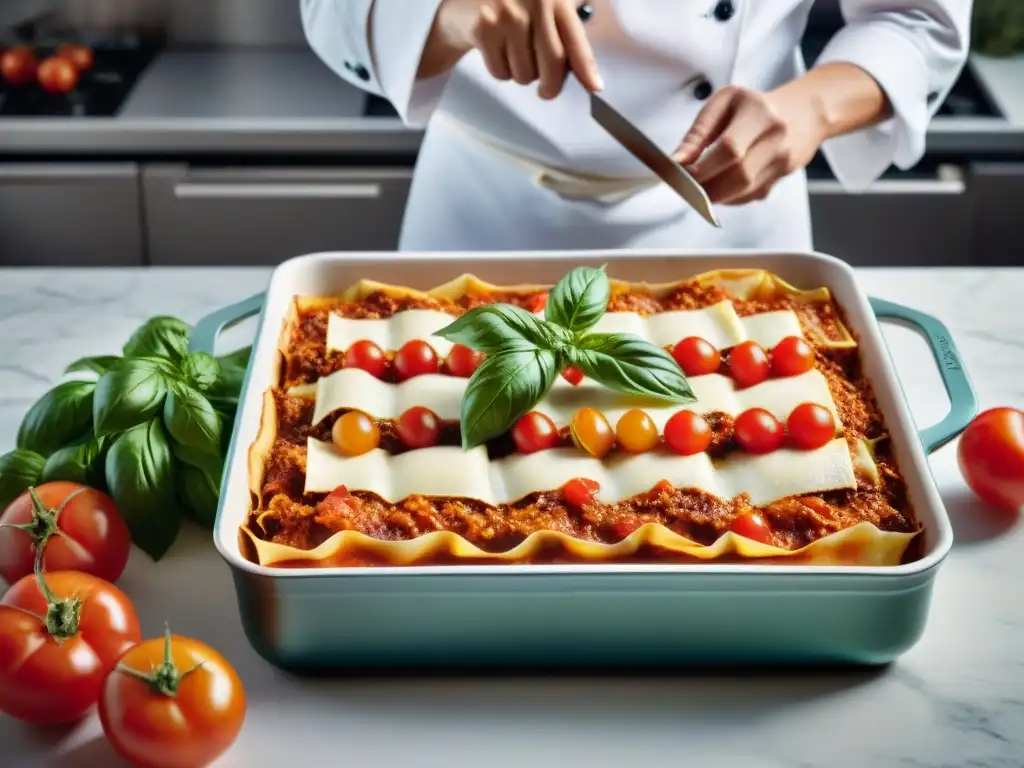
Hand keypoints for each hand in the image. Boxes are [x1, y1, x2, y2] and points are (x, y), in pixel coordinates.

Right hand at [431, 0, 602, 97]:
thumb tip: (591, 79)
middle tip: (546, 91)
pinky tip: (495, 51)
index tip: (595, 88)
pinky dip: (500, 71)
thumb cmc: (512, 7)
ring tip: (513, 54)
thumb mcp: (543, 8)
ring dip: (521, 75)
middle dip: (551, 86)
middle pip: (553, 63)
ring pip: (525, 73)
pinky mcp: (484, 29)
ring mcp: (507, 14)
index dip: (586, 68)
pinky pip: (501, 72)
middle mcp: (535, 0)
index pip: (575, 39)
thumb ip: (565, 35)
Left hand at [673, 84, 827, 205]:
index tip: (683, 174)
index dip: (704, 167)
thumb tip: (677, 161)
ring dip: (716, 196)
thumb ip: (699, 132)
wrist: (807, 111)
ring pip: (744, 191)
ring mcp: (782, 161)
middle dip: (706, 188)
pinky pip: (750, 196)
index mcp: (759, 114)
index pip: (730, 148)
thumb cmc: (759, 104)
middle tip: (686, 188)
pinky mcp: (782, 177)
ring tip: (700, 187)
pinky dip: (730, 197)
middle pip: (738, 176)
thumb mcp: (725, 102)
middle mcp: (776, 138)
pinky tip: (721, 187)